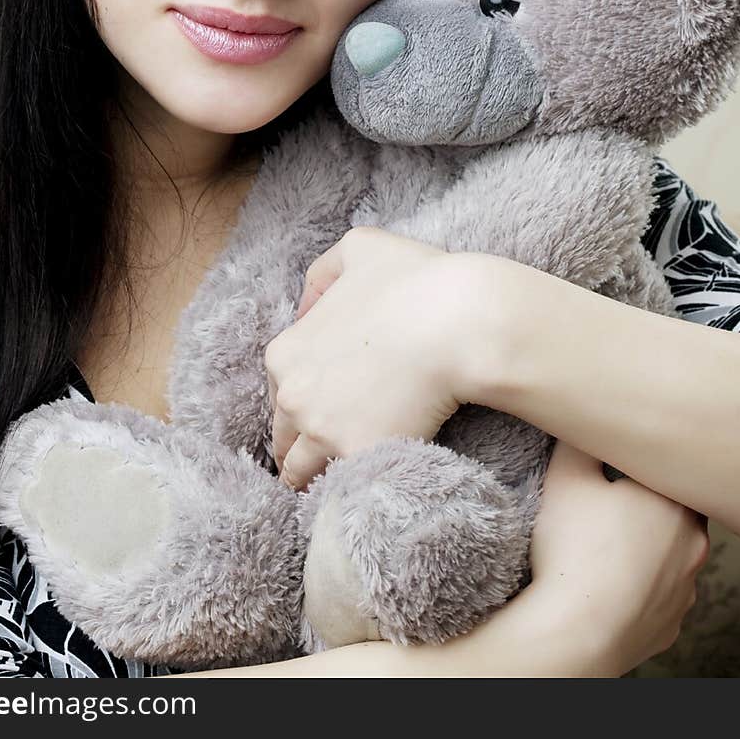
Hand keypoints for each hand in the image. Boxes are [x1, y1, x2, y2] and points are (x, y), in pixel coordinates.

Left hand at [264, 226, 467, 490]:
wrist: (460, 321)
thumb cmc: (415, 280)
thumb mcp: (359, 247)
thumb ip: (324, 271)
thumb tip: (308, 307)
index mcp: (285, 353)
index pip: (278, 392)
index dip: (302, 400)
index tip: (325, 408)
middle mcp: (293, 396)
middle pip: (284, 438)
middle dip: (302, 444)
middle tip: (331, 448)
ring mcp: (323, 432)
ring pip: (302, 473)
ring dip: (318, 475)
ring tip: (337, 483)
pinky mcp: (359, 458)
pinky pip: (344, 489)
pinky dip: (351, 490)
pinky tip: (364, 490)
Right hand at [530, 441, 709, 674]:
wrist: (578, 628)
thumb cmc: (574, 548)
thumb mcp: (567, 476)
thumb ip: (580, 441)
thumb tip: (584, 423)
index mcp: (673, 502)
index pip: (670, 473)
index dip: (644, 468)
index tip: (620, 468)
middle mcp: (692, 545)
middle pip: (674, 513)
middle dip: (646, 507)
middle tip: (611, 504)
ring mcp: (685, 589)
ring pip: (670, 558)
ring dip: (646, 550)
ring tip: (603, 549)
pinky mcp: (670, 624)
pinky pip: (658, 596)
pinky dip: (639, 588)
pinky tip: (610, 584)